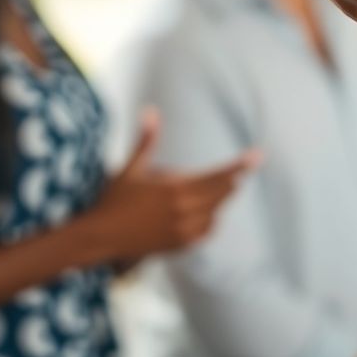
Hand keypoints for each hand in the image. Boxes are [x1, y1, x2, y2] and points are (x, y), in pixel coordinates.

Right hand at [83, 109, 260, 262]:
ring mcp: (183, 230)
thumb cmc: (112, 200)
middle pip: (222, 193)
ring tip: (222, 188)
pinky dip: (210, 221)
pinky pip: (205, 231)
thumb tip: (150, 111)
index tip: (258, 155)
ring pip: (216, 213)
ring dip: (220, 200)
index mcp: (176, 188)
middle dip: (233, 180)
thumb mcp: (130, 168)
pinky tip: (204, 213)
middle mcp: (184, 210)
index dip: (240, 165)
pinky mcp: (179, 245)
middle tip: (243, 168)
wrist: (98, 238)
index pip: (218, 175)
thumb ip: (146, 141)